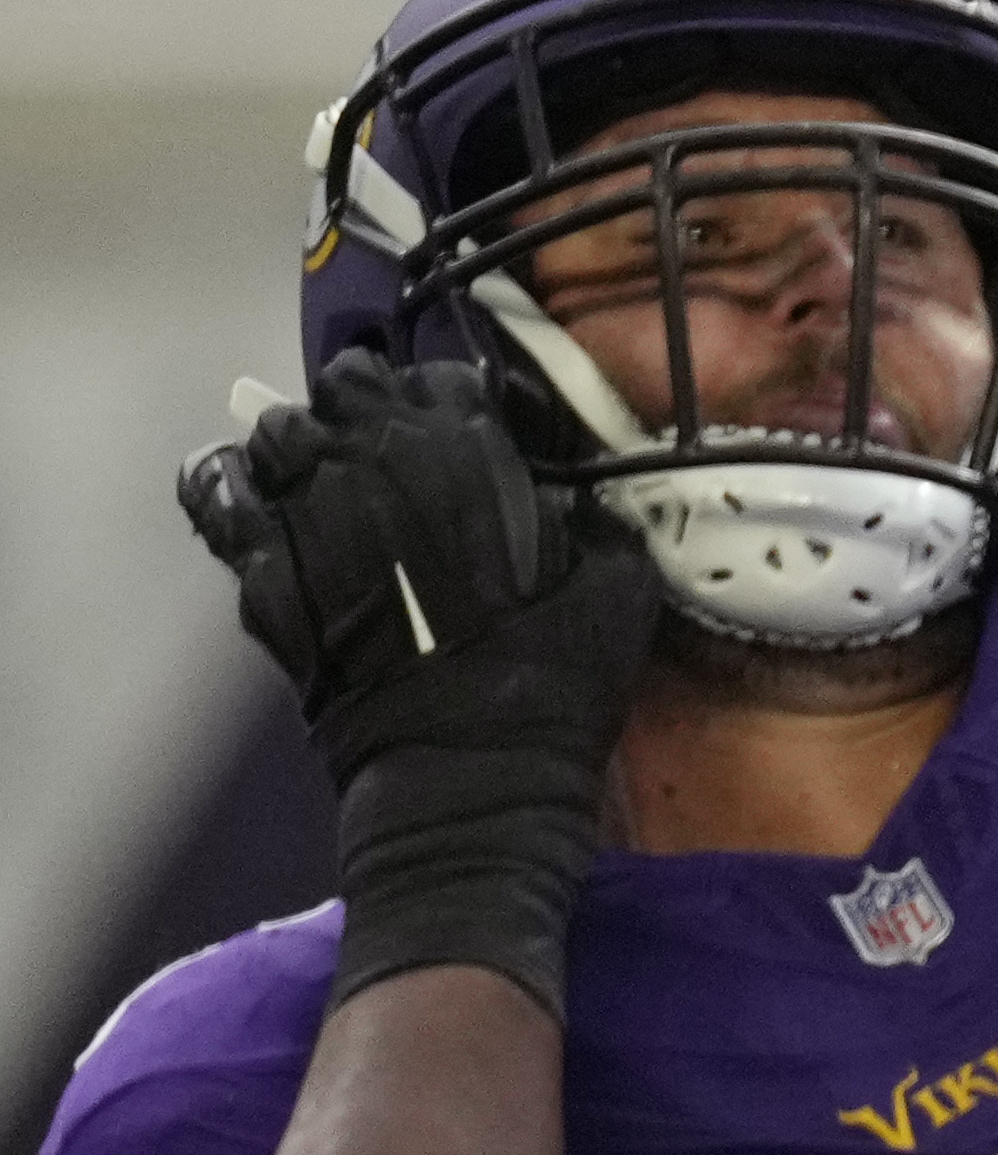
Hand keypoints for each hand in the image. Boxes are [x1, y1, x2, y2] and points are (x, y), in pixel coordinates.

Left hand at [178, 354, 657, 1009]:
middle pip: (342, 388)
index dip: (448, 398)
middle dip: (362, 406)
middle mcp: (371, 468)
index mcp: (464, 456)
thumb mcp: (621, 590)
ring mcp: (305, 520)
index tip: (462, 428)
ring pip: (273, 435)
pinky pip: (220, 503)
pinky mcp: (262, 577)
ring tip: (323, 476)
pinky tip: (256, 507)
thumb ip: (595, 520)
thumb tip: (569, 496)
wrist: (469, 776)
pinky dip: (231, 493)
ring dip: (299, 446)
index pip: (438, 377)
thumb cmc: (554, 687)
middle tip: (386, 445)